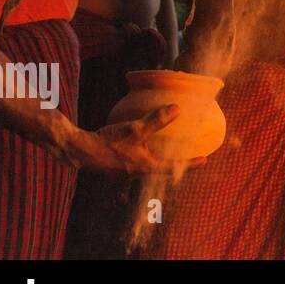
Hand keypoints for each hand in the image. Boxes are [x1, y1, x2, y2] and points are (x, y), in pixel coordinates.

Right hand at [65, 104, 203, 173]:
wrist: (79, 151)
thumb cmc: (108, 141)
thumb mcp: (134, 129)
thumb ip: (156, 120)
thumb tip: (178, 109)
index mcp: (145, 167)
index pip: (174, 168)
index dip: (190, 164)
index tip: (205, 159)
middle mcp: (137, 174)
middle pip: (162, 171)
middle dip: (176, 166)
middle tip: (189, 158)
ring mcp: (125, 174)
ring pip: (148, 169)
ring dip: (160, 163)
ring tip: (167, 153)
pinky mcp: (115, 169)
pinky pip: (136, 165)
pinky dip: (145, 159)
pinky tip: (141, 149)